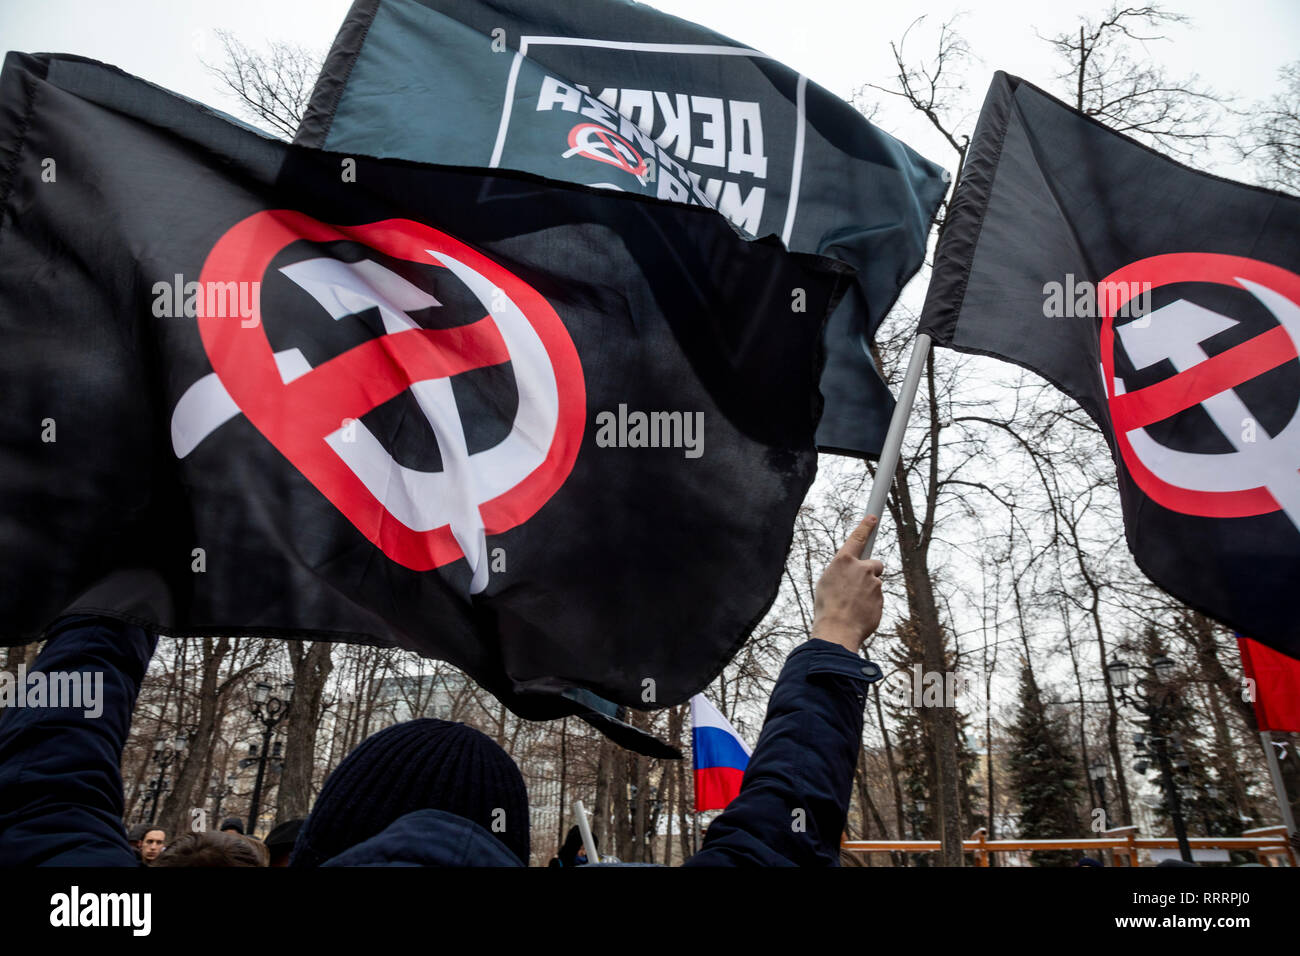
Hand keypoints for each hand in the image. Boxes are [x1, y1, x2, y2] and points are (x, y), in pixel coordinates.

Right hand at [810, 515, 883, 653]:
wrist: (838, 629)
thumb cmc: (827, 607)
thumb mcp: (826, 582)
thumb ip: (841, 572)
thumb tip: (850, 572)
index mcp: (843, 561)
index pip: (857, 538)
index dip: (865, 526)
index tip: (873, 517)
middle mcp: (861, 568)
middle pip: (874, 563)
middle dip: (870, 572)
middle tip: (858, 587)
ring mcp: (874, 584)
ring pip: (874, 584)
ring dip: (867, 592)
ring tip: (852, 606)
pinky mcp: (881, 598)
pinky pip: (877, 599)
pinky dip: (870, 604)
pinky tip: (858, 613)